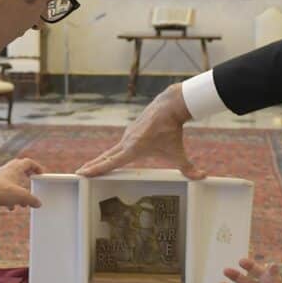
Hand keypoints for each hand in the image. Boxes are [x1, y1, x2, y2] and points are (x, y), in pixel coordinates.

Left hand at [0, 157, 44, 209]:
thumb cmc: (2, 191)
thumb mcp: (21, 196)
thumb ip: (32, 200)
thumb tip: (38, 203)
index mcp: (16, 168)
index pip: (29, 162)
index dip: (37, 167)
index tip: (41, 174)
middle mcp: (8, 170)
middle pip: (21, 170)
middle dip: (27, 179)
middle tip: (32, 183)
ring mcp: (0, 177)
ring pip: (13, 181)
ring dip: (19, 190)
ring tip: (22, 202)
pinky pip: (5, 189)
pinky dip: (10, 197)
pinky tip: (11, 207)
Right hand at [76, 84, 205, 178]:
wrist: (169, 105)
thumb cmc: (172, 131)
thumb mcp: (178, 152)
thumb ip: (188, 168)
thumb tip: (202, 177)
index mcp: (133, 149)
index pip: (111, 163)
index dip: (96, 169)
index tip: (82, 173)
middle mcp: (126, 142)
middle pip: (106, 157)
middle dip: (92, 166)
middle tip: (79, 173)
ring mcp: (128, 135)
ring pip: (111, 150)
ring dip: (101, 159)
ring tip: (91, 167)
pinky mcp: (132, 131)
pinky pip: (120, 145)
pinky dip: (113, 152)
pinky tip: (112, 156)